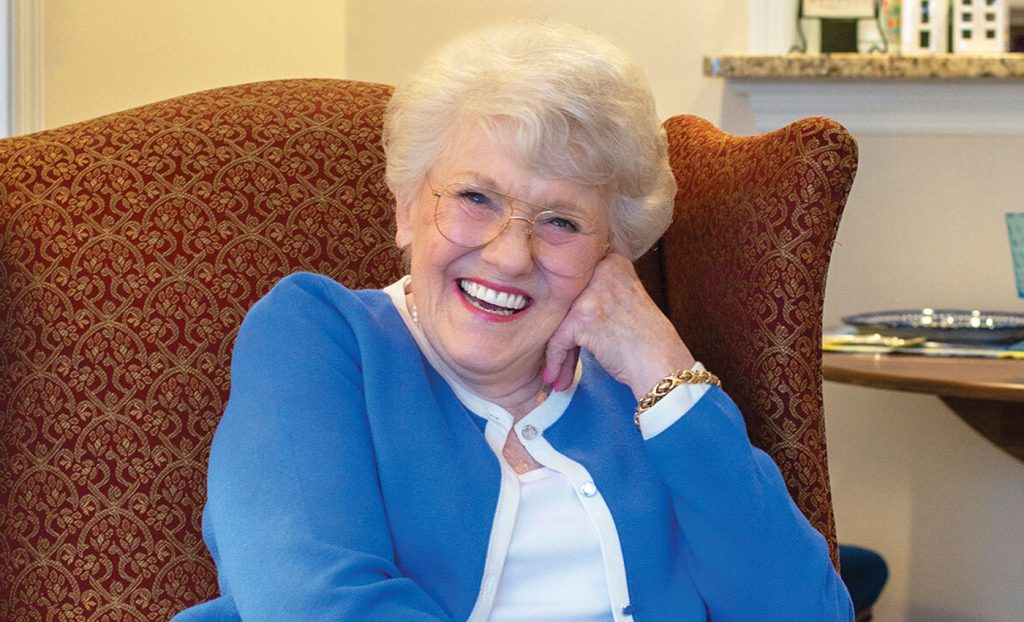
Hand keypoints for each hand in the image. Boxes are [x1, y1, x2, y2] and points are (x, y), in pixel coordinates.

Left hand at [543, 253, 695, 398]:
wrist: (662, 365)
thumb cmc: (648, 340)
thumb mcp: (627, 300)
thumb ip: (601, 293)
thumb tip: (567, 305)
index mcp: (614, 263)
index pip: (577, 282)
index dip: (568, 308)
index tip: (565, 328)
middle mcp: (602, 271)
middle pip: (566, 301)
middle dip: (562, 330)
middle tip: (561, 354)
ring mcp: (591, 294)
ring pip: (559, 321)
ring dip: (559, 351)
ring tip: (559, 372)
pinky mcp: (581, 317)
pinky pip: (557, 340)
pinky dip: (556, 361)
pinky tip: (556, 377)